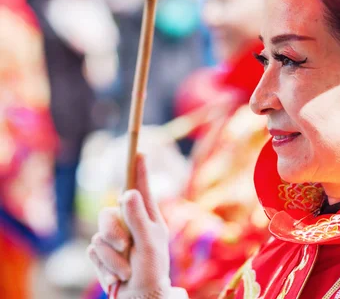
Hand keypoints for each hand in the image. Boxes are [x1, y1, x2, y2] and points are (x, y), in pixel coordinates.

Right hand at [87, 154, 171, 297]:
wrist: (140, 297)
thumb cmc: (151, 269)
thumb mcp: (149, 242)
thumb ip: (137, 217)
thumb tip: (126, 192)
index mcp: (147, 218)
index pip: (140, 189)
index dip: (138, 170)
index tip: (139, 151)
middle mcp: (130, 224)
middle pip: (108, 212)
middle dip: (114, 231)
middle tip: (125, 246)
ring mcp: (115, 239)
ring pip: (99, 235)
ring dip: (112, 257)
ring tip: (127, 269)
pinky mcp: (102, 254)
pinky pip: (92, 251)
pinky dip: (105, 266)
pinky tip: (118, 276)